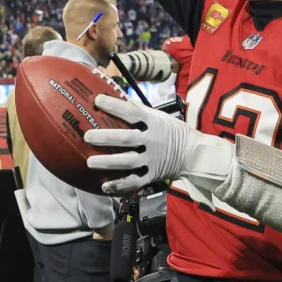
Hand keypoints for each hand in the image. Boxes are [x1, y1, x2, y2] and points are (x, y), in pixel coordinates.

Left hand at [85, 93, 211, 195]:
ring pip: (127, 162)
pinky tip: (104, 185)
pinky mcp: (152, 175)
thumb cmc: (173, 132)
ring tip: (90, 162)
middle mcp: (152, 141)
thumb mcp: (160, 117)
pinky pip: (135, 181)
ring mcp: (152, 159)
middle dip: (106, 137)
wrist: (193, 154)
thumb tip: (118, 96)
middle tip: (88, 136)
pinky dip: (120, 185)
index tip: (98, 100)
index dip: (115, 106)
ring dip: (108, 162)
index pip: (132, 112)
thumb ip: (140, 110)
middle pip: (126, 139)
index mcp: (153, 123)